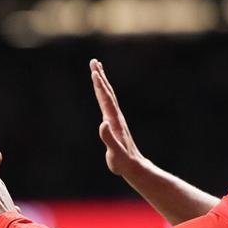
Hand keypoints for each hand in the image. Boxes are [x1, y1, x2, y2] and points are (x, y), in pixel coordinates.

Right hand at [90, 59, 147, 178]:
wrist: (134, 166)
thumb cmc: (123, 161)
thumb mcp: (115, 152)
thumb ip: (109, 138)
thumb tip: (103, 123)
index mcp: (114, 121)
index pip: (105, 99)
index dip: (99, 86)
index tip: (94, 72)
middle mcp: (116, 116)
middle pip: (107, 93)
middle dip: (100, 77)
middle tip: (94, 61)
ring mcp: (116, 119)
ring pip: (108, 96)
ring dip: (102, 82)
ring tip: (97, 70)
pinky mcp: (115, 123)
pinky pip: (108, 103)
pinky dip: (103, 94)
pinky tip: (102, 92)